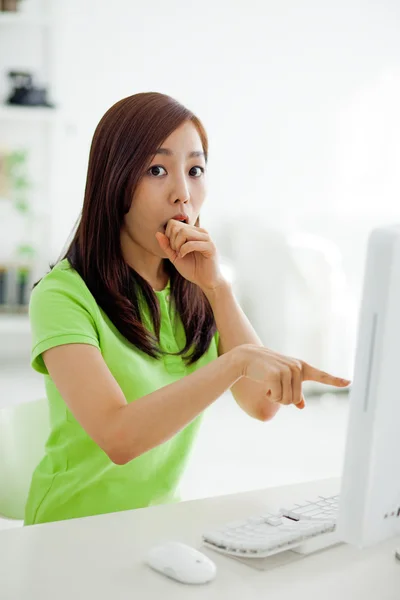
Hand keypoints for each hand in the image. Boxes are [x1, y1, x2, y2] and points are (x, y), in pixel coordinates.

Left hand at [155, 220, 225, 291]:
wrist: (206, 281)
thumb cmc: (192, 269)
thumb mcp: (174, 257)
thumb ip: (166, 246)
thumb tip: (157, 233)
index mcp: (193, 232)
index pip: (173, 223)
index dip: (168, 235)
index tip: (172, 248)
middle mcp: (200, 231)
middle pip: (177, 227)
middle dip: (172, 240)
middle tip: (175, 252)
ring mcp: (206, 238)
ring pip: (184, 232)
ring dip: (177, 245)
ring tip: (180, 254)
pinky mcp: (210, 247)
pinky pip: (191, 243)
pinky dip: (184, 250)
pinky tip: (183, 256)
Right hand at [235, 344, 350, 409]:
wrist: (247, 358)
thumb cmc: (265, 370)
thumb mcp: (282, 379)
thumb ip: (294, 392)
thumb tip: (301, 406)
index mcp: (301, 367)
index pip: (321, 375)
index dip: (335, 380)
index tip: (348, 382)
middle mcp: (297, 368)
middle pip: (295, 399)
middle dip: (283, 399)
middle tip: (273, 388)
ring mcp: (287, 370)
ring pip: (287, 400)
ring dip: (275, 397)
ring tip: (268, 384)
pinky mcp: (276, 375)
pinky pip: (276, 397)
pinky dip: (269, 395)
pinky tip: (263, 385)